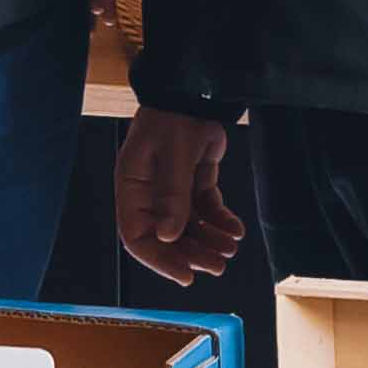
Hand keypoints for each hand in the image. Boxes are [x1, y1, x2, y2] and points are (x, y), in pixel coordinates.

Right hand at [116, 110, 242, 282]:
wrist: (195, 92)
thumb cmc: (173, 117)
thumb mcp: (172, 156)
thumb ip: (172, 196)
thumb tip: (169, 237)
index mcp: (132, 189)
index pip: (137, 237)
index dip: (159, 260)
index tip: (185, 275)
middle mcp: (150, 195)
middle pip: (167, 238)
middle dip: (193, 254)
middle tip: (217, 266)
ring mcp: (173, 190)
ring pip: (190, 228)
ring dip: (210, 241)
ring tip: (230, 249)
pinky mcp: (195, 183)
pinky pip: (207, 210)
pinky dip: (221, 222)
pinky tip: (235, 230)